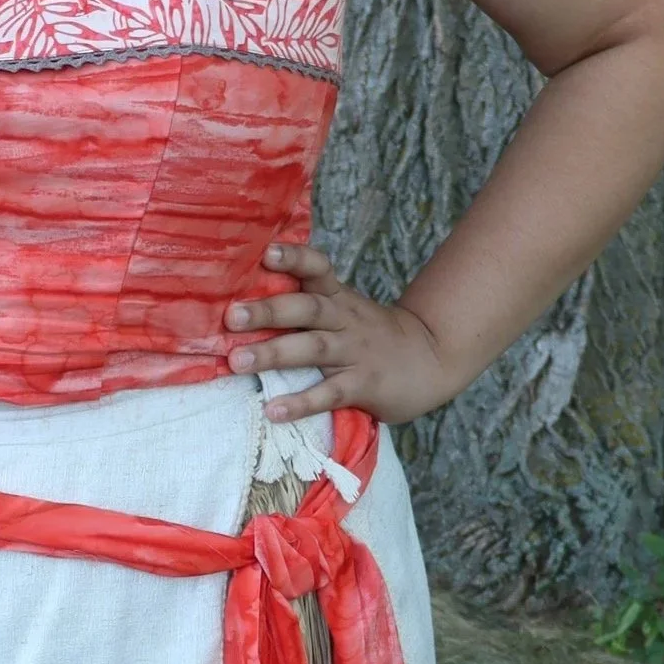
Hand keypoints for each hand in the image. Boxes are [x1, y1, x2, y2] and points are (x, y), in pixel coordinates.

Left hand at [224, 242, 450, 425]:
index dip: (295, 258)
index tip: (268, 253)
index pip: (318, 268)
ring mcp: (355, 352)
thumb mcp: (346, 309)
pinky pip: (330, 393)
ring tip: (238, 362)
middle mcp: (345, 319)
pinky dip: (301, 402)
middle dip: (268, 311)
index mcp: (338, 297)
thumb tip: (248, 302)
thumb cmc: (372, 333)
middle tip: (232, 317)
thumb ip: (308, 304)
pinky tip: (273, 410)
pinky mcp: (364, 385)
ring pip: (313, 348)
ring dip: (273, 354)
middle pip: (307, 308)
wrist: (431, 357)